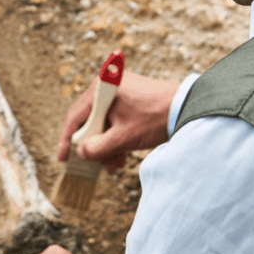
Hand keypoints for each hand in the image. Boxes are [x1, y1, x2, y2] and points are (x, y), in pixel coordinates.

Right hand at [58, 72, 177, 172]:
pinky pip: (115, 120)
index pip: (75, 117)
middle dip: (94, 147)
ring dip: (107, 146)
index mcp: (101, 90)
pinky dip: (116, 138)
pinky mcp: (130, 99)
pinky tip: (123, 155)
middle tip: (98, 165)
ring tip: (116, 164)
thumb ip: (98, 148)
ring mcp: (119, 92)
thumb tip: (82, 153)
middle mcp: (106, 88)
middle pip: (90, 121)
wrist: (189, 108)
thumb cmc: (155, 119)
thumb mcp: (123, 138)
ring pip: (103, 123)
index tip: (64, 158)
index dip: (67, 140)